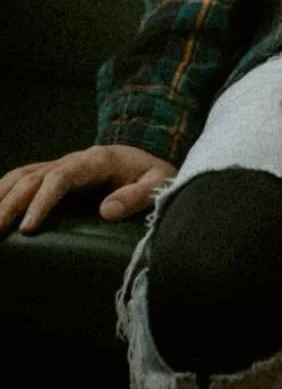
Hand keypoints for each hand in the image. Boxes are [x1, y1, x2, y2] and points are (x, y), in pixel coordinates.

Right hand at [0, 146, 176, 236]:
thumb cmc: (155, 176)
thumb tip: (106, 210)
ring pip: (21, 176)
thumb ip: (138, 195)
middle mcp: (74, 159)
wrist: (150, 164)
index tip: (28, 228)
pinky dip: (2, 191)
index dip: (42, 201)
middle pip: (33, 178)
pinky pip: (22, 179)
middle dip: (10, 204)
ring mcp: (61, 165)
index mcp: (97, 160)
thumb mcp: (159, 184)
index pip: (61, 176)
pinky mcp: (54, 175)